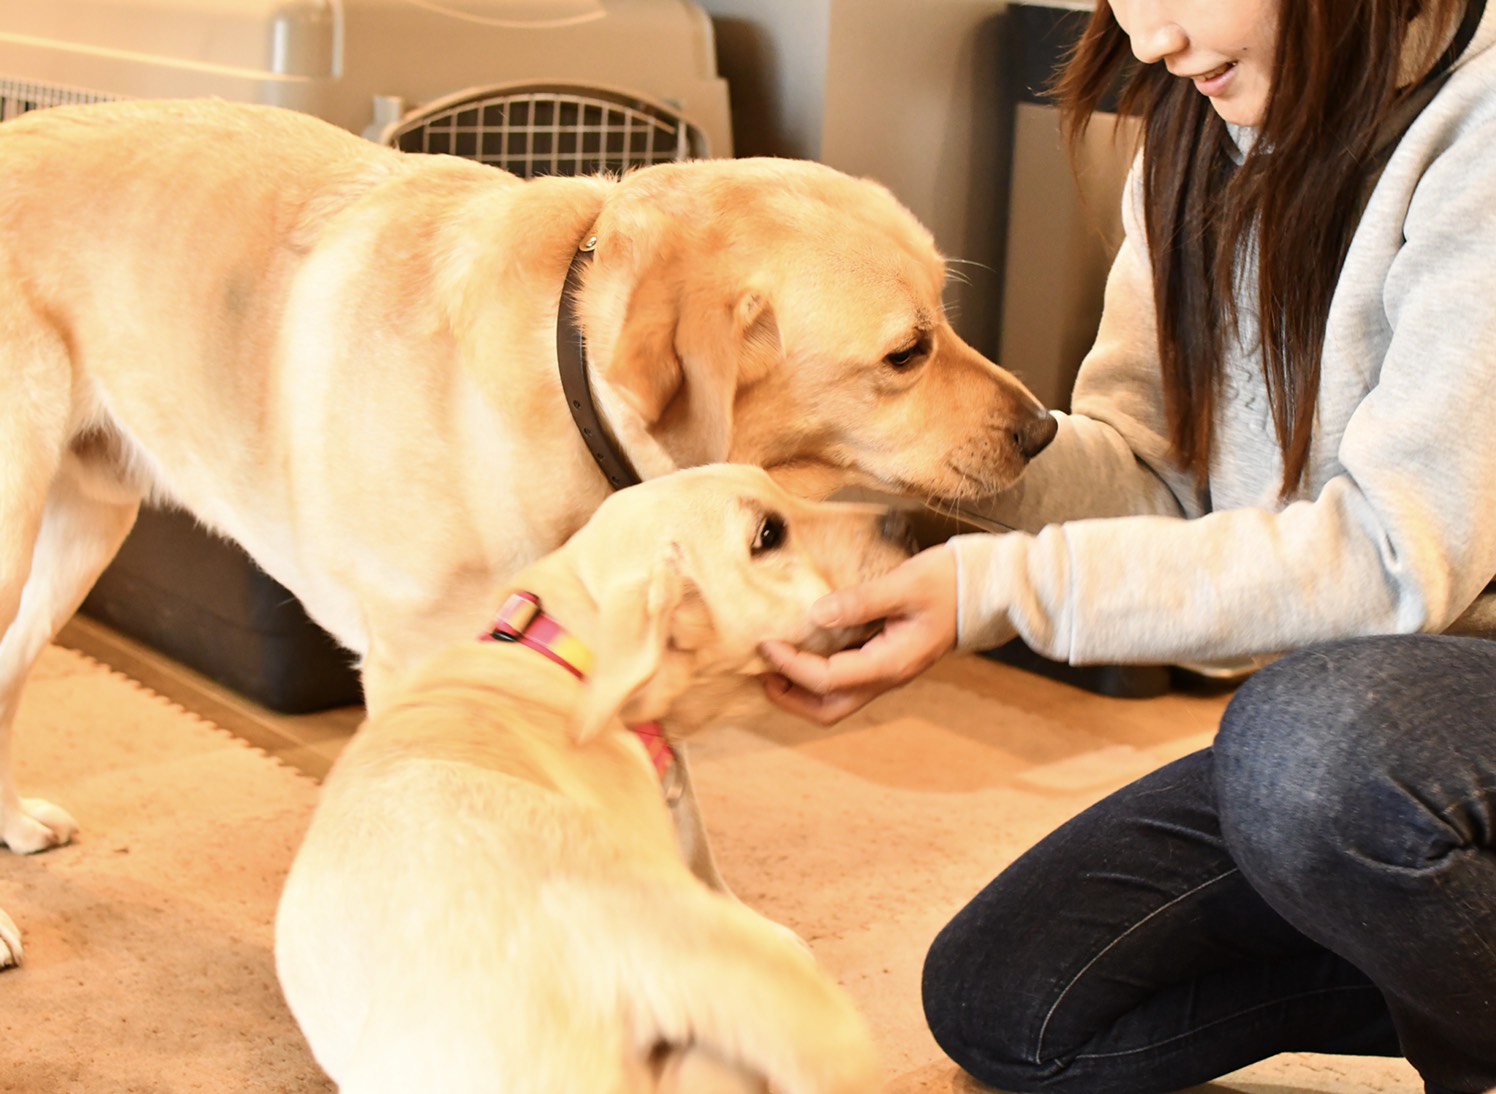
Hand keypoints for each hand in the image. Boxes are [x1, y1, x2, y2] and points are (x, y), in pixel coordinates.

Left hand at [759, 545, 957, 724]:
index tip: (767, 643)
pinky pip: (847, 682)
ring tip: (775, 668)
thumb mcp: (905, 584)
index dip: (791, 665)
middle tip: (762, 673)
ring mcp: (888, 672)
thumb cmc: (950, 583)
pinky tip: (806, 653)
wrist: (986, 590)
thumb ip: (861, 601)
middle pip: (829, 709)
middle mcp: (888, 676)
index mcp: (891, 663)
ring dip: (802, 692)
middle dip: (790, 698)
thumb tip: (816, 615)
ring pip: (837, 700)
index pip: (828, 678)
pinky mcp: (887, 661)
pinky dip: (819, 677)